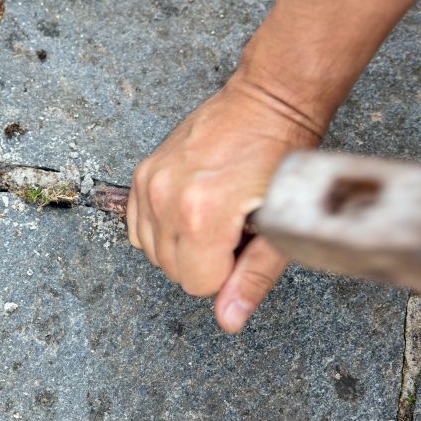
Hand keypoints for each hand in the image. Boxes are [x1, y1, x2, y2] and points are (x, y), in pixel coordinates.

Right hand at [127, 72, 321, 332]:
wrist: (267, 101)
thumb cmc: (281, 154)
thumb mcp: (279, 223)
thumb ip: (252, 276)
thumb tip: (229, 319)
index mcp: (203, 214)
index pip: (198, 284)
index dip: (226, 273)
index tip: (243, 245)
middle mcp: (167, 198)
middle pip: (174, 270)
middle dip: (205, 261)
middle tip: (232, 228)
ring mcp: (150, 183)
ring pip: (154, 252)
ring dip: (182, 246)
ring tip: (212, 215)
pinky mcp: (143, 173)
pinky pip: (139, 227)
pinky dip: (162, 229)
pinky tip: (190, 211)